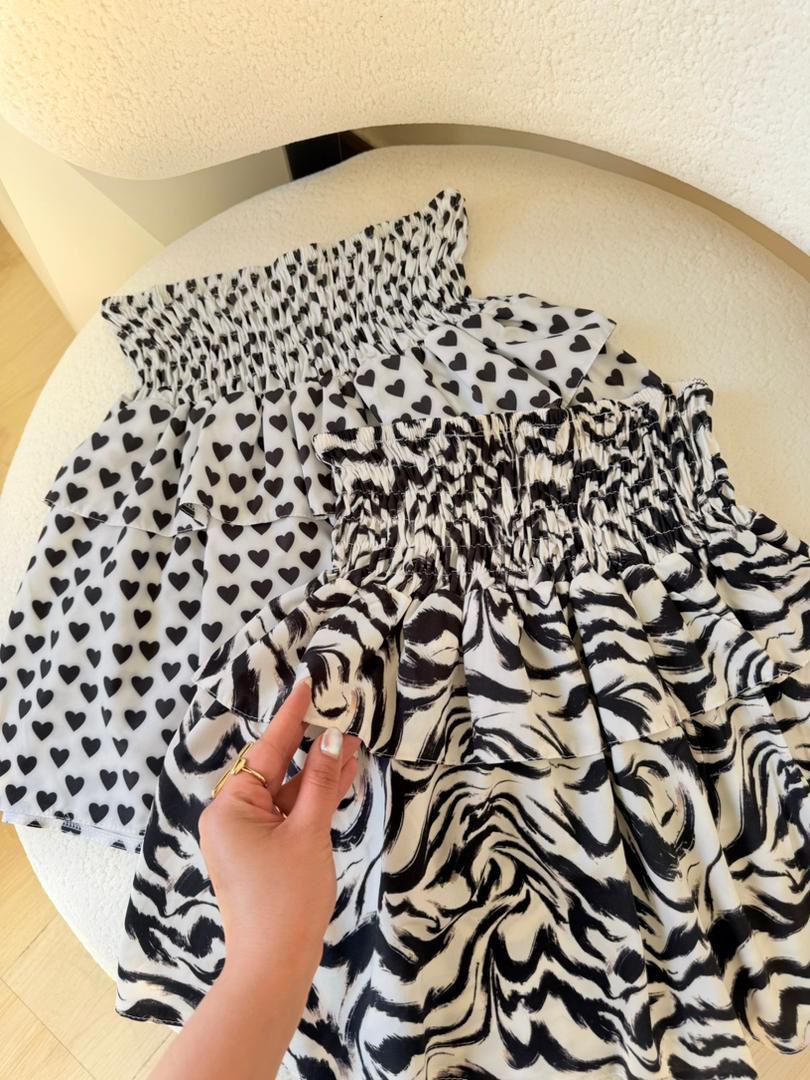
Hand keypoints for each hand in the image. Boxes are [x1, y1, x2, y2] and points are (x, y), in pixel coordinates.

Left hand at [198, 679, 359, 981]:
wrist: (274, 966)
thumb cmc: (288, 898)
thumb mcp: (309, 832)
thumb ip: (323, 782)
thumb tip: (333, 738)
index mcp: (230, 806)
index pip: (268, 751)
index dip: (292, 718)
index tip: (306, 685)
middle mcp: (230, 816)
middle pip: (276, 769)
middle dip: (312, 747)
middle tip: (343, 717)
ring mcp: (243, 837)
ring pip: (284, 793)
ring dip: (317, 775)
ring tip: (353, 745)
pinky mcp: (258, 854)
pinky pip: (285, 815)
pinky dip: (310, 801)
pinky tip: (341, 779)